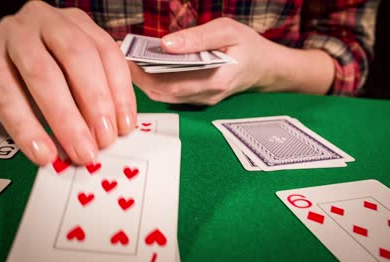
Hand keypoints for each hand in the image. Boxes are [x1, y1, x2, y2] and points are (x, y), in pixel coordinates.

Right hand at [0, 1, 135, 165]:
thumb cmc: (34, 76)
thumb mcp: (71, 80)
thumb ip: (94, 99)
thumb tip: (114, 131)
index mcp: (76, 24)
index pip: (107, 53)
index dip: (120, 92)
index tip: (124, 127)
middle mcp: (47, 21)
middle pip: (78, 58)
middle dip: (95, 103)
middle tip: (103, 141)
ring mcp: (13, 35)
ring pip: (44, 75)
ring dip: (66, 120)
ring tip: (79, 151)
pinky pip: (8, 96)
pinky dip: (28, 128)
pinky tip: (42, 151)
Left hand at [129, 17, 332, 104]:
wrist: (267, 68)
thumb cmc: (249, 46)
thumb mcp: (228, 31)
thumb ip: (198, 38)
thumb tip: (165, 44)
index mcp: (214, 81)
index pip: (168, 82)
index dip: (143, 72)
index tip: (126, 53)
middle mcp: (205, 96)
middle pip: (161, 93)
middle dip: (137, 76)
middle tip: (122, 55)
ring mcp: (201, 101)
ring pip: (164, 96)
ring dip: (144, 79)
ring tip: (131, 58)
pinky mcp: (198, 99)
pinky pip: (171, 94)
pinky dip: (155, 80)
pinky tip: (147, 65)